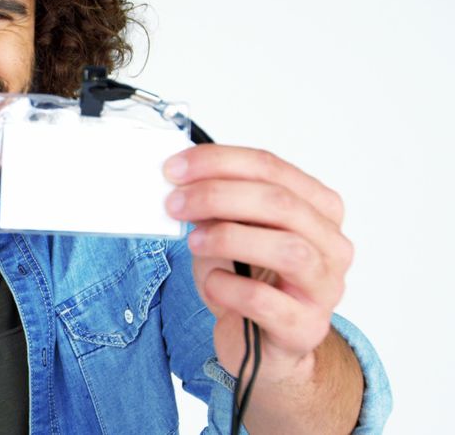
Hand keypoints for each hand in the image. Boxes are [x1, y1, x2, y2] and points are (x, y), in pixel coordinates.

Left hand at [163, 144, 352, 383]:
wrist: (259, 345)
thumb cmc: (247, 280)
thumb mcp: (230, 232)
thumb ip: (217, 205)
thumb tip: (180, 181)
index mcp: (318, 208)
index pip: (271, 168)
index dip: (219, 162)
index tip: (174, 168)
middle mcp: (331, 244)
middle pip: (280, 203)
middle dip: (217, 196)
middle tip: (174, 203)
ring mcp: (325, 288)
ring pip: (289, 249)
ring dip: (229, 238)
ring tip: (193, 242)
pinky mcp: (305, 328)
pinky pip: (267, 301)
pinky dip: (230, 287)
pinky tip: (212, 284)